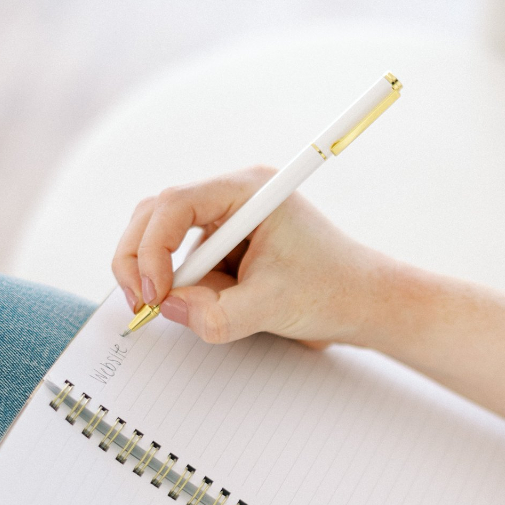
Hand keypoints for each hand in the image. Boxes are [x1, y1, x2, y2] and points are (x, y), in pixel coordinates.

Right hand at [111, 168, 402, 347]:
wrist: (363, 305)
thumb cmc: (333, 291)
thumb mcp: (271, 307)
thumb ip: (215, 313)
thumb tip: (166, 308)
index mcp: (248, 191)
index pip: (175, 204)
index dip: (154, 248)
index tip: (155, 292)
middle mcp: (232, 199)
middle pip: (156, 215)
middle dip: (141, 260)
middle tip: (142, 304)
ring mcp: (226, 225)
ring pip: (165, 243)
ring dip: (168, 280)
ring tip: (197, 309)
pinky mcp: (225, 251)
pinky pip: (187, 269)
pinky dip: (186, 292)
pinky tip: (221, 307)